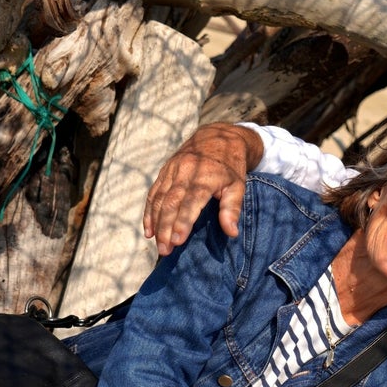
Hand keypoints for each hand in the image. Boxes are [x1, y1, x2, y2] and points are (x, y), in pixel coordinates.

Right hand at [143, 123, 261, 255]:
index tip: (177, 241)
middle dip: (165, 228)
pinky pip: (153, 192)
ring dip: (155, 223)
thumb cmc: (231, 165)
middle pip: (170, 203)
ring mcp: (172, 170)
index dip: (182, 221)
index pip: (190, 202)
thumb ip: (233, 208)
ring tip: (157, 244)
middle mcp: (185, 172)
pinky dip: (149, 212)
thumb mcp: (239, 185)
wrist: (217, 136)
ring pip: (158, 199)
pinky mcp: (165, 170)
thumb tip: (231, 233)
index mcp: (205, 176)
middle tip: (165, 251)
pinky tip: (148, 229)